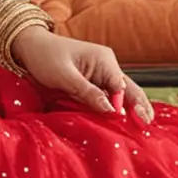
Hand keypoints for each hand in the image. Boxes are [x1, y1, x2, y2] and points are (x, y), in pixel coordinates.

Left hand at [12, 27, 154, 122]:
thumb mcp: (65, 76)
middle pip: (128, 91)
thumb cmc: (45, 57)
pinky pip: (107, 99)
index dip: (125, 106)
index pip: (121, 88)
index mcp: (105, 60)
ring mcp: (101, 76)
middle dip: (139, 108)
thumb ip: (88, 93)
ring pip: (119, 97)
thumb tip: (112, 112)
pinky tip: (121, 124)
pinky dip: (113, 110)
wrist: (29, 47)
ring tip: (141, 130)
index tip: (125, 123)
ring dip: (127, 111)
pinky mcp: (93, 84)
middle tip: (148, 128)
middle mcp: (107, 67)